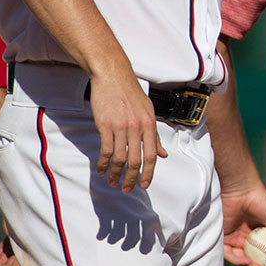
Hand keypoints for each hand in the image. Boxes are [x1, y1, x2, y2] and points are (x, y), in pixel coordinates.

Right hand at [89, 70, 166, 192]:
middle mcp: (137, 127)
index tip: (144, 185)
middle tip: (127, 189)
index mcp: (149, 124)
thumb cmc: (131, 93)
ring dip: (116, 174)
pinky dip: (103, 163)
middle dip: (131, 178)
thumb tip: (163, 154)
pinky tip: (102, 170)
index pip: (152, 155)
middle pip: (136, 160)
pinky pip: (105, 150)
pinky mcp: (105, 125)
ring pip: (119, 158)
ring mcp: (121, 126)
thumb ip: (154, 135)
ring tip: (113, 182)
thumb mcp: (148, 112)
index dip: (149, 173)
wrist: (113, 76)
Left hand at [221, 182, 265, 265]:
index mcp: (260, 235)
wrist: (243, 190)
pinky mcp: (222, 238)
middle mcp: (246, 239)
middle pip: (250, 261)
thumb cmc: (262, 201)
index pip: (263, 256)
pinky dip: (237, 261)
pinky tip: (246, 262)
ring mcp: (234, 239)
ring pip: (239, 261)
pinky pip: (228, 254)